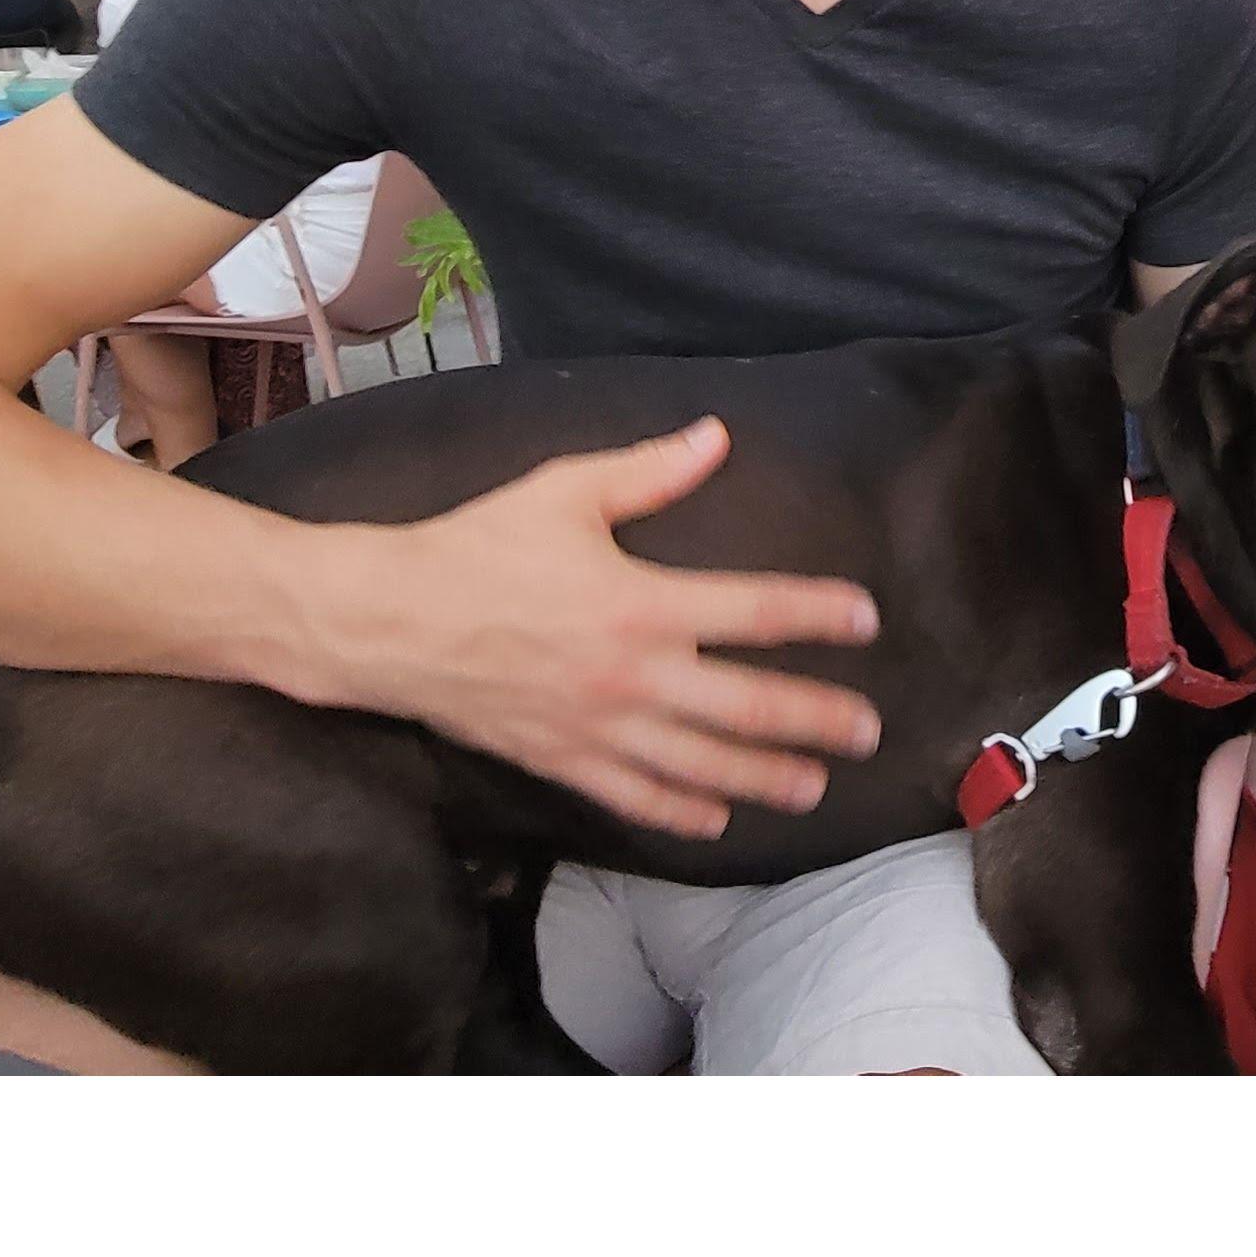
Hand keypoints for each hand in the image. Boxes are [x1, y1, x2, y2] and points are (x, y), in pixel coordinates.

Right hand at [297, 417, 884, 841]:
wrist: (388, 620)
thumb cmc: (475, 547)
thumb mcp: (563, 493)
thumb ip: (648, 472)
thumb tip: (715, 436)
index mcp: (642, 602)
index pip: (755, 610)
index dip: (817, 613)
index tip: (866, 618)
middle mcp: (633, 675)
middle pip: (749, 706)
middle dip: (815, 719)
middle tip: (867, 729)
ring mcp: (600, 727)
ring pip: (703, 765)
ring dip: (765, 777)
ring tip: (815, 786)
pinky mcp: (562, 760)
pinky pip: (634, 797)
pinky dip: (680, 812)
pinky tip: (717, 820)